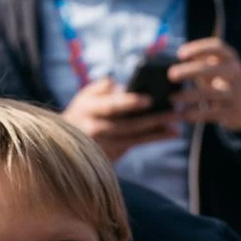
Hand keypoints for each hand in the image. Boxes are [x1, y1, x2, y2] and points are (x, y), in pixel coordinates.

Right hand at [61, 77, 179, 160]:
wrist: (64, 143)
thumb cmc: (82, 113)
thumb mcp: (85, 96)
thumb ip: (102, 86)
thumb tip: (120, 84)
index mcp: (87, 109)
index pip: (111, 106)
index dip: (129, 103)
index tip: (149, 99)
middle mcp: (93, 129)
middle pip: (128, 125)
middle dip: (153, 119)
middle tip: (175, 112)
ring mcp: (102, 146)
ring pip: (134, 139)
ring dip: (157, 131)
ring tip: (177, 125)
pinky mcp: (110, 156)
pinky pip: (135, 146)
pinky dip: (153, 138)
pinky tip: (169, 133)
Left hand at [168, 38, 240, 132]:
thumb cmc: (223, 80)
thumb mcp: (217, 67)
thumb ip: (199, 60)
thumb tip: (168, 59)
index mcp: (230, 59)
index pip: (217, 47)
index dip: (198, 48)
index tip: (180, 54)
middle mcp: (235, 73)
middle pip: (212, 69)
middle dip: (189, 71)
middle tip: (171, 74)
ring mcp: (235, 93)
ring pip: (211, 93)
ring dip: (189, 95)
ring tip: (172, 97)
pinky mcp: (233, 112)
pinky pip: (211, 113)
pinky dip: (194, 114)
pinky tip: (181, 114)